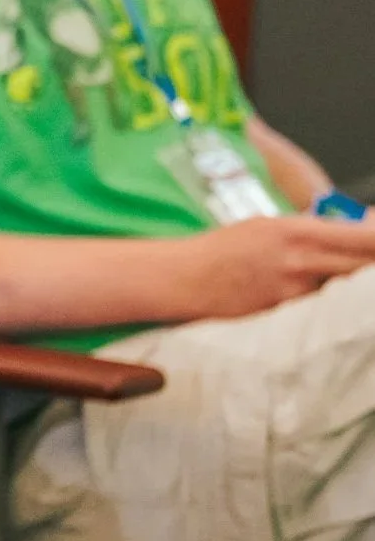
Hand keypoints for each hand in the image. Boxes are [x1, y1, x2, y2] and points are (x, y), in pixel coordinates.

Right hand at [182, 215, 374, 318]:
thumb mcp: (268, 225)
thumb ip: (314, 228)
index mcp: (299, 231)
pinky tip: (302, 295)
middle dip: (370, 266)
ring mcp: (295, 292)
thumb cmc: (225, 249)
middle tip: (364, 266)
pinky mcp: (286, 315)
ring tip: (321, 277)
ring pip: (345, 291)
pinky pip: (318, 308)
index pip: (366, 237)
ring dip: (348, 285)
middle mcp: (302, 262)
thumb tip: (360, 226)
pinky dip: (322, 302)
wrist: (185, 279)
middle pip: (365, 267)